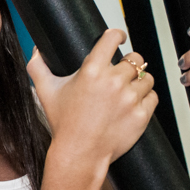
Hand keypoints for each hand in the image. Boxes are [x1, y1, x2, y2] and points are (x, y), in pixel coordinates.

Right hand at [27, 29, 157, 169]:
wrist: (80, 154)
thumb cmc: (64, 124)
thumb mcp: (46, 93)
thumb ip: (37, 68)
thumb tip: (36, 51)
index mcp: (92, 71)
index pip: (112, 38)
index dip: (117, 35)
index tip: (119, 37)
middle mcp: (114, 82)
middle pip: (135, 59)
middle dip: (129, 64)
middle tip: (121, 74)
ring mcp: (130, 99)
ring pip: (147, 78)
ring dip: (140, 82)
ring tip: (128, 91)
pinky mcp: (142, 115)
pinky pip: (153, 97)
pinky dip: (146, 99)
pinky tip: (134, 104)